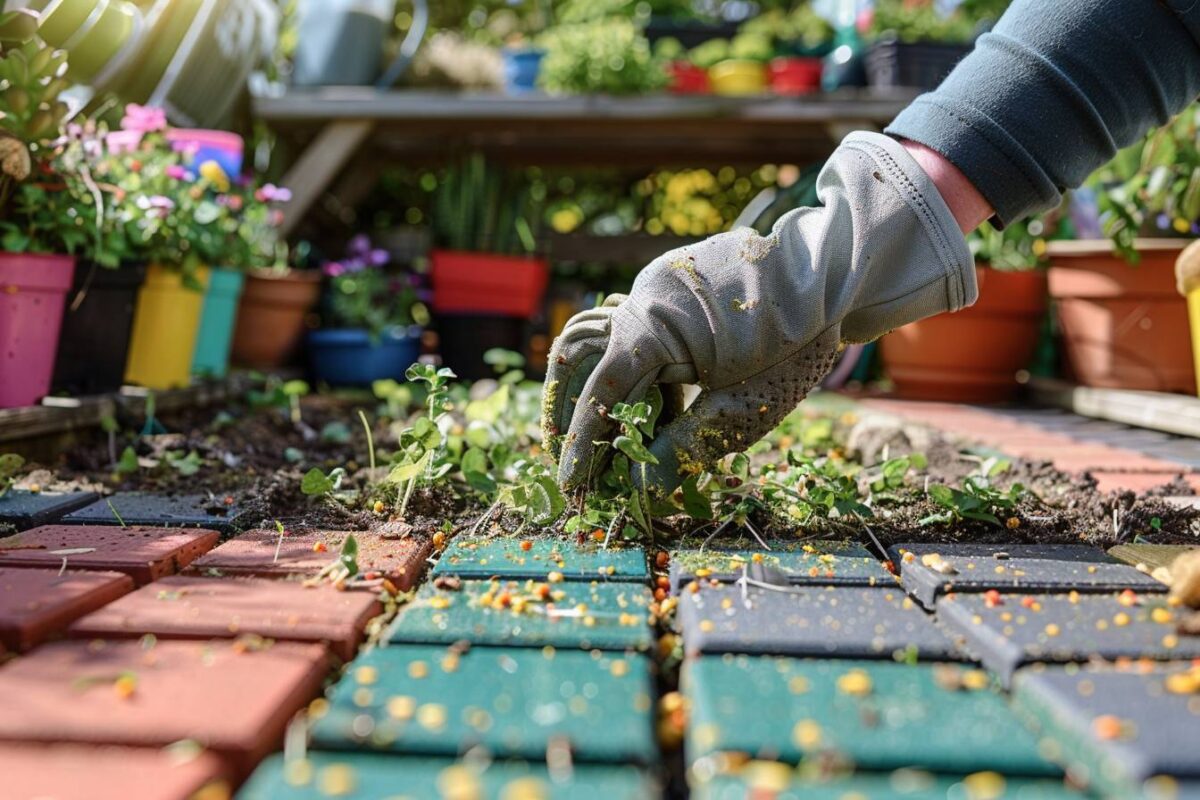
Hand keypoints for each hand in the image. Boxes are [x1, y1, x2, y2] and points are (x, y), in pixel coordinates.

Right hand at [543, 132, 976, 491]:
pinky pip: (631, 337)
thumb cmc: (794, 343)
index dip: (584, 446)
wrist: (832, 278)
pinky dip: (630, 379)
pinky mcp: (670, 298)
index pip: (602, 391)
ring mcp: (654, 293)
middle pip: (584, 363)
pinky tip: (646, 417)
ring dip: (594, 398)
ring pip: (599, 346)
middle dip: (575, 421)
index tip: (574, 489)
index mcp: (654, 325)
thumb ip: (683, 447)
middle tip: (577, 473)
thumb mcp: (744, 407)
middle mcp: (642, 300)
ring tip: (600, 446)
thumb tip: (637, 489)